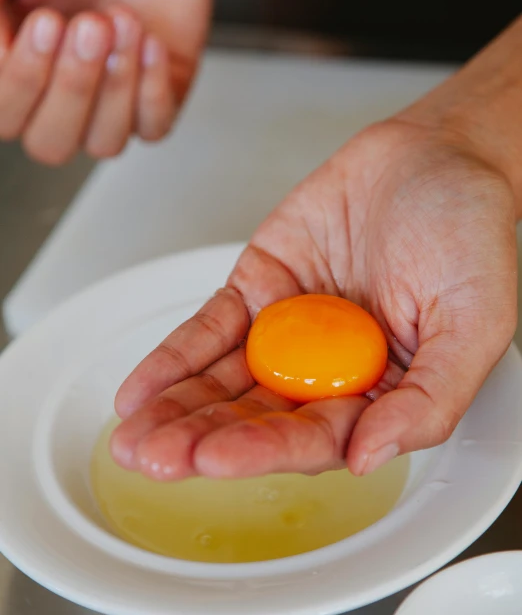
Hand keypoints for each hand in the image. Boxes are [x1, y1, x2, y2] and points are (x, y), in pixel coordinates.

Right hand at [0, 0, 214, 162]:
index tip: (44, 22)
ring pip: (103, 144)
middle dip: (71, 87)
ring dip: (113, 86)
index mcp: (15, 61)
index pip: (7, 117)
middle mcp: (60, 89)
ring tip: (122, 20)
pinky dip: (151, 90)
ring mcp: (112, 96)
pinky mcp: (159, 90)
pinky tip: (148, 40)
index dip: (22, 83)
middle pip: (50, 145)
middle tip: (88, 23)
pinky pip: (153, 128)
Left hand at [112, 117, 516, 480]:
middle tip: (155, 458)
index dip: (264, 451)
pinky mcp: (259, 291)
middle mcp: (328, 373)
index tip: (216, 459)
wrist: (435, 155)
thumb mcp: (474, 321)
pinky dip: (175, 357)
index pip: (314, 438)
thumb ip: (431, 397)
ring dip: (177, 410)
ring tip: (133, 437)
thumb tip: (369, 456)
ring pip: (224, 382)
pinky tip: (141, 389)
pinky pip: (210, 329)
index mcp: (380, 395)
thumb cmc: (467, 233)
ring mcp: (288, 334)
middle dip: (202, 440)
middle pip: (257, 418)